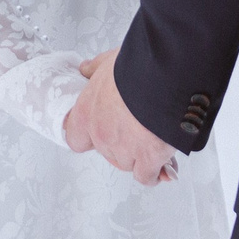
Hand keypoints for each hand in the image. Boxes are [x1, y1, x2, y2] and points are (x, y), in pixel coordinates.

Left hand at [62, 48, 176, 185]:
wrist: (162, 76)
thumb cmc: (136, 67)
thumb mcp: (108, 62)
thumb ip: (94, 69)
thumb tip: (85, 69)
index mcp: (87, 114)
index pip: (76, 139)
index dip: (89, 137)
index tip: (101, 131)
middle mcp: (101, 136)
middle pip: (106, 153)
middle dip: (120, 144)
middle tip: (135, 130)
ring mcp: (124, 150)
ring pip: (127, 164)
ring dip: (139, 157)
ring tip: (153, 141)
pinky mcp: (148, 159)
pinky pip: (146, 176)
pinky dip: (154, 173)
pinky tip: (161, 167)